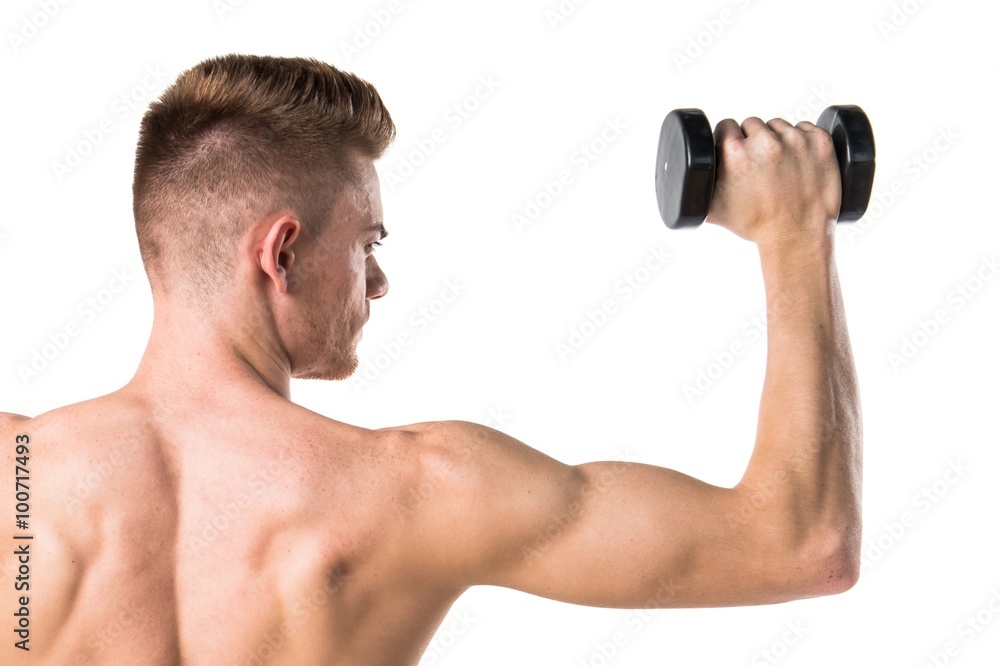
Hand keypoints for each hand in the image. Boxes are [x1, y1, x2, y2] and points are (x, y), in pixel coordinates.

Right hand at [706, 117, 840, 250]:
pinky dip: (803, 141)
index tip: (736, 151)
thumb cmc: (756, 225)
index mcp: (734, 152)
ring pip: (779, 125)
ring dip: (778, 140)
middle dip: (753, 140)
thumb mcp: (713, 209)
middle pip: (752, 124)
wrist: (796, 236)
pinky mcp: (819, 142)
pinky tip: (799, 162)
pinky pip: (806, 128)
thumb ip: (699, 186)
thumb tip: (687, 177)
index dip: (729, 139)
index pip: (726, 126)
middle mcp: (764, 141)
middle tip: (759, 165)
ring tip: (780, 166)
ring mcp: (795, 139)